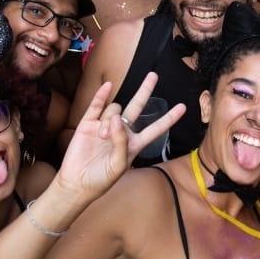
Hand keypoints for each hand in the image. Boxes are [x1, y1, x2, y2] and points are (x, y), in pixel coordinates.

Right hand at [54, 77, 185, 204]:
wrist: (76, 182)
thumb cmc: (101, 179)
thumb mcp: (118, 165)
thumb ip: (121, 142)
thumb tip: (117, 118)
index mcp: (133, 143)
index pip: (155, 128)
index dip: (168, 118)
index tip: (183, 107)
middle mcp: (121, 131)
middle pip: (136, 107)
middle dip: (145, 91)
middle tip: (153, 75)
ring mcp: (105, 125)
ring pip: (114, 110)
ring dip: (110, 121)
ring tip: (102, 137)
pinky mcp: (88, 123)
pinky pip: (97, 105)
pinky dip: (101, 96)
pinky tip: (107, 87)